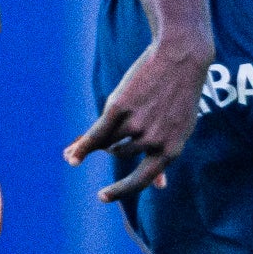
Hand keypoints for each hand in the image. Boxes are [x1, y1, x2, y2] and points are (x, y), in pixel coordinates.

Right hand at [66, 32, 211, 201]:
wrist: (181, 57)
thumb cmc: (180, 95)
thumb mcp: (180, 130)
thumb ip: (165, 156)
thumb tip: (161, 187)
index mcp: (171, 150)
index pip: (142, 180)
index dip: (120, 190)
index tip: (101, 196)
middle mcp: (153, 142)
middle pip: (119, 153)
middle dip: (109, 146)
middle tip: (89, 147)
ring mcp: (135, 126)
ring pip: (108, 141)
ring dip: (105, 132)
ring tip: (120, 110)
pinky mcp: (119, 109)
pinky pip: (95, 135)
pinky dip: (81, 147)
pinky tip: (71, 156)